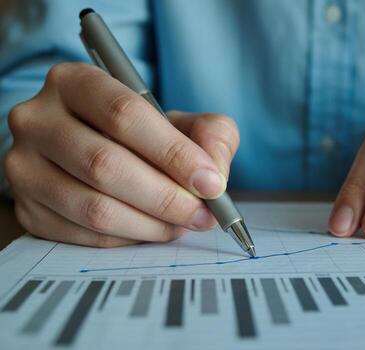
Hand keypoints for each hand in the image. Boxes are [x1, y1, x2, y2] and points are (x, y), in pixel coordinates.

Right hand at [5, 63, 239, 246]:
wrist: (98, 152)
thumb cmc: (144, 136)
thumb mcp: (182, 121)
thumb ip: (210, 134)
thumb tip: (213, 174)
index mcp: (75, 82)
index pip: (124, 114)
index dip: (173, 153)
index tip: (210, 182)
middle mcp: (38, 120)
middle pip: (105, 165)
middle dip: (166, 197)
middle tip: (203, 214)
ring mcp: (25, 166)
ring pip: (93, 207)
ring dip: (150, 224)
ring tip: (183, 224)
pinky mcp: (27, 209)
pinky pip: (84, 234)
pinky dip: (129, 238)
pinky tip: (153, 229)